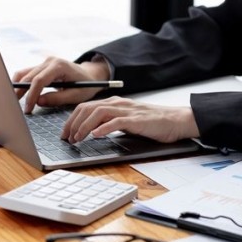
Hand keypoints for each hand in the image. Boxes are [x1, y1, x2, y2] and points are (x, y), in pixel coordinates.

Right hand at [12, 56, 109, 112]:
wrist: (90, 75)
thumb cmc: (86, 85)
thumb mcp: (75, 95)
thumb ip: (57, 99)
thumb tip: (38, 102)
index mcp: (59, 66)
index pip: (39, 80)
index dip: (31, 95)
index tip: (29, 108)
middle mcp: (49, 61)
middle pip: (28, 77)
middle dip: (21, 93)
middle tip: (17, 108)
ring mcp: (44, 62)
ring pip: (24, 73)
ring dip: (17, 87)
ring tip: (14, 101)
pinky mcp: (41, 66)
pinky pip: (26, 73)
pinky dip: (20, 83)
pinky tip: (18, 94)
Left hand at [61, 96, 199, 142]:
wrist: (176, 120)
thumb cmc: (151, 123)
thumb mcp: (125, 121)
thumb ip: (109, 123)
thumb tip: (90, 132)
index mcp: (114, 103)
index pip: (85, 107)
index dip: (72, 119)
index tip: (65, 133)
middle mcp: (118, 104)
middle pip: (88, 108)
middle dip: (74, 123)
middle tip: (67, 138)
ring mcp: (127, 111)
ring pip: (98, 113)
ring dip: (84, 126)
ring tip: (78, 138)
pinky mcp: (136, 120)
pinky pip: (116, 122)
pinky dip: (104, 128)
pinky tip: (95, 135)